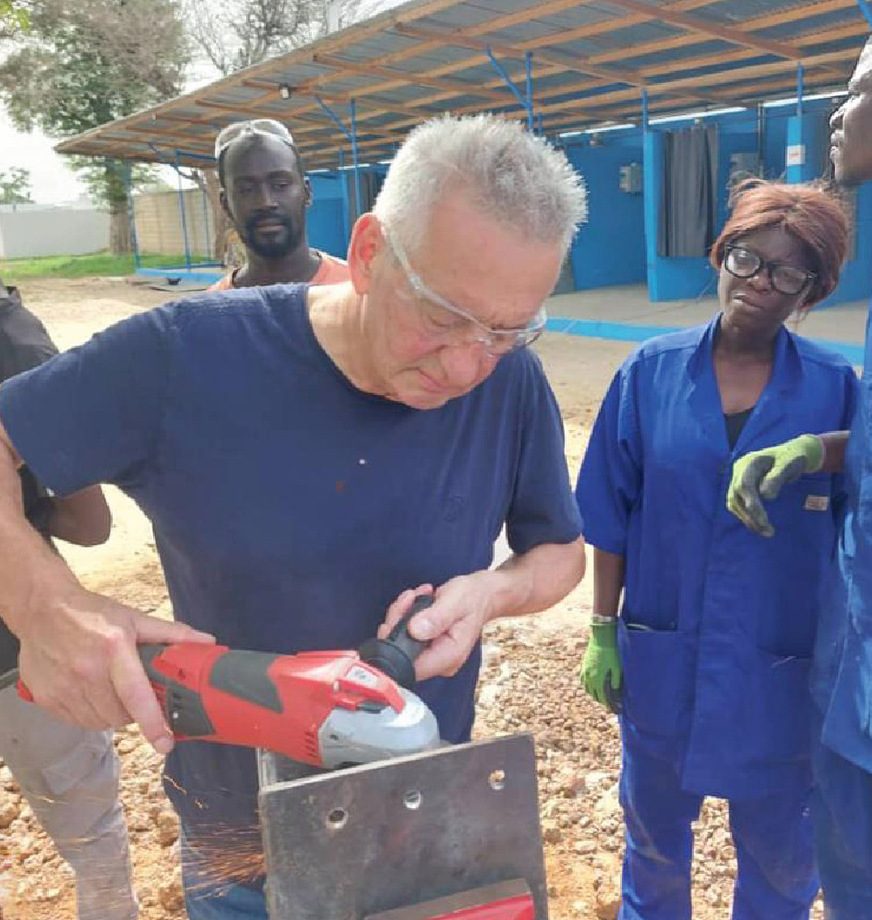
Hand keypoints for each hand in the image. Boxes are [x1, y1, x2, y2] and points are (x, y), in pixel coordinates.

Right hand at [16, 586, 214, 752]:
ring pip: (99, 722)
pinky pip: (77, 721)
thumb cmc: (93, 614)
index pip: (136, 695)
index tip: (166, 744)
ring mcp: (63, 687)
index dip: (153, 723)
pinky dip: (90, 715)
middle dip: (133, 712)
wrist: (41, 609)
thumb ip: (172, 633)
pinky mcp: (46, 698)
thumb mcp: (134, 619)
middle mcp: (86, 671)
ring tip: (110, 690)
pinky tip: (90, 693)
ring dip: (111, 714)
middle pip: (119, 715)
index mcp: (114, 649)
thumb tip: (208, 642)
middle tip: (132, 693)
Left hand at [379, 574, 498, 680]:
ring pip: (399, 642)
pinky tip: (416, 600)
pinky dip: (405, 616)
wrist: (481, 595)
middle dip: (398, 622)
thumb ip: (436, 617)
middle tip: (410, 598)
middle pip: (400, 653)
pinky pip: (404, 635)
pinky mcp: (425, 647)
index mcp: (449, 656)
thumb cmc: (472, 598)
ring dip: (401, 615)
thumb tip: (414, 630)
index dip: (395, 643)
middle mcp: (439, 662)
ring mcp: (432, 656)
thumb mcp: (456, 602)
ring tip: (416, 596)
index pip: (410, 665)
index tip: (398, 615)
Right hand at [580, 619, 621, 712]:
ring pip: (588, 690)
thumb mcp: (618, 667)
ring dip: (594, 694)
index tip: (615, 709)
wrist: (601, 638)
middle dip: (603, 701)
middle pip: (595, 696)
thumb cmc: (612, 652)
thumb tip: (616, 691)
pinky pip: (583, 682)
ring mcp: (585, 672)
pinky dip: (588, 687)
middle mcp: (590, 678)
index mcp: (598, 679)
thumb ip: (617, 681)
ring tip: (602, 696)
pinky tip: (592, 686)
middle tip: (610, 704)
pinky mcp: (583, 666)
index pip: (603, 699)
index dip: (609, 706)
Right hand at [726, 434, 823, 536]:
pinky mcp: (740, 487)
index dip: (752, 504)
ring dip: (747, 519)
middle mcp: (739, 470)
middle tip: (768, 532)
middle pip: (735, 497)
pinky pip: (738, 504)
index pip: (744, 486)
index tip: (765, 521)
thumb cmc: (792, 458)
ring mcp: (737, 478)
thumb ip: (777, 478)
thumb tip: (766, 496)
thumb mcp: (789, 465)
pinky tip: (759, 524)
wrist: (791, 454)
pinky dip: (747, 516)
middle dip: (750, 516)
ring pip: (734, 503)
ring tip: (765, 531)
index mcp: (749, 462)